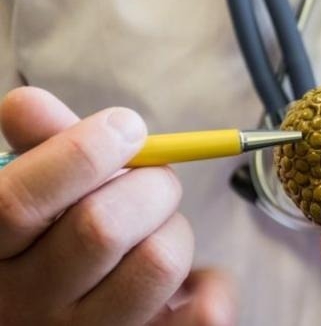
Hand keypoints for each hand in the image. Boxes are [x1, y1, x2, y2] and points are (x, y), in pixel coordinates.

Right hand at [0, 87, 234, 324]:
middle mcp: (29, 304)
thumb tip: (27, 104)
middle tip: (154, 180)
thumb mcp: (39, 189)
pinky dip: (214, 287)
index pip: (18, 202)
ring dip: (176, 230)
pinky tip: (198, 281)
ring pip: (157, 264)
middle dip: (150, 184)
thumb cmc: (58, 241)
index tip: (125, 127)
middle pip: (101, 228)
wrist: (65, 317)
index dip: (80, 153)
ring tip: (161, 231)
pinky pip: (201, 318)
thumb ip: (42, 147)